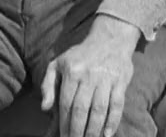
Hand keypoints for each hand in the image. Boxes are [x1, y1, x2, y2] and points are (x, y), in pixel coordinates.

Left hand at [40, 15, 139, 136]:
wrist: (111, 37)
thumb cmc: (81, 55)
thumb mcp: (58, 64)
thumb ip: (47, 85)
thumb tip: (45, 108)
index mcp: (72, 72)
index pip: (67, 104)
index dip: (64, 124)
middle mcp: (89, 76)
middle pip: (82, 109)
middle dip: (77, 131)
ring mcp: (107, 79)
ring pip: (99, 109)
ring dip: (94, 129)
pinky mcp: (121, 81)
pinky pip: (117, 104)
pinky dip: (113, 121)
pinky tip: (107, 134)